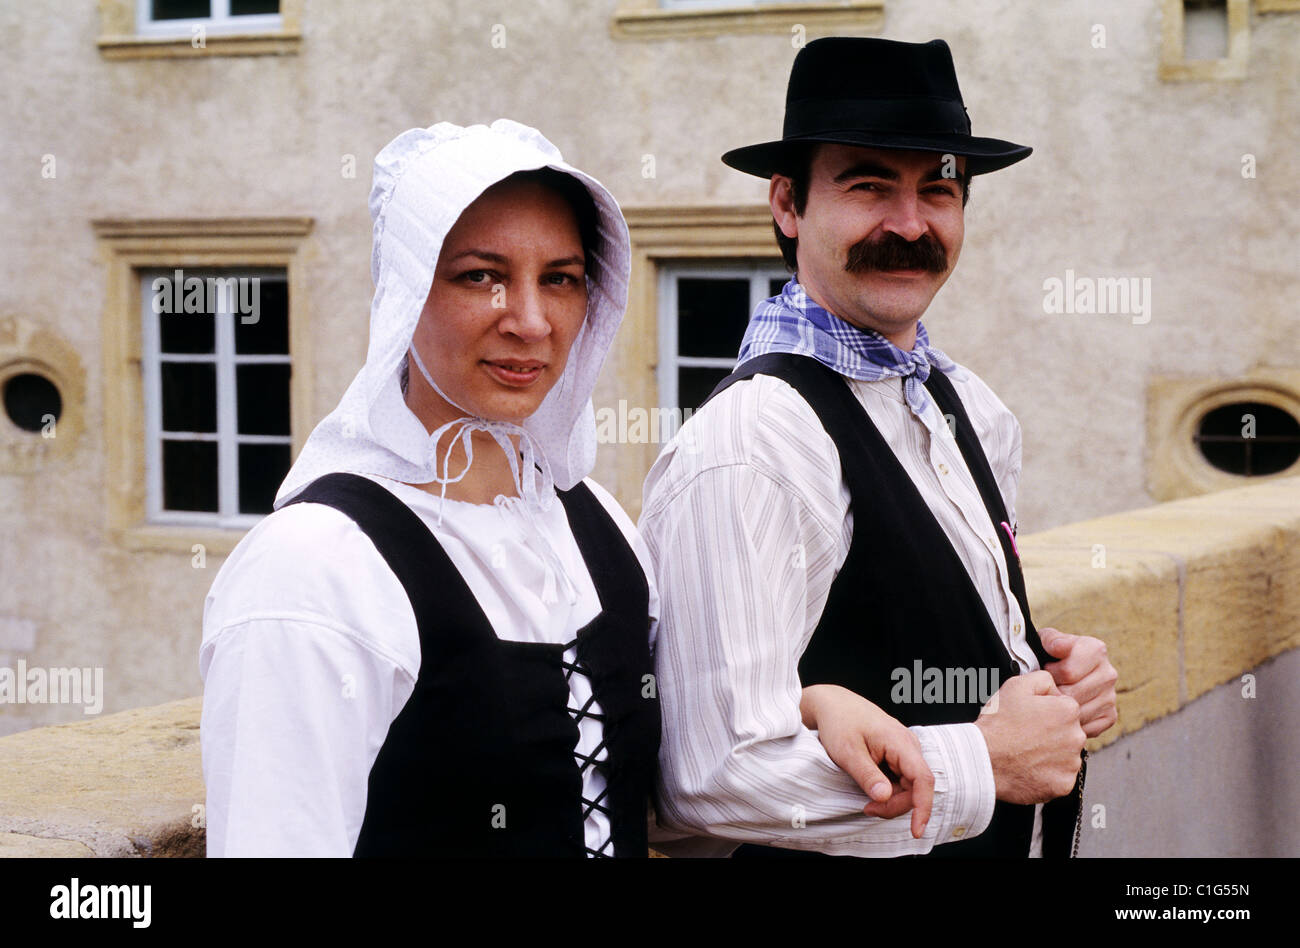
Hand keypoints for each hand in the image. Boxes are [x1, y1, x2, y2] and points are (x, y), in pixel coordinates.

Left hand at [800, 684, 934, 838]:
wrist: (833, 704)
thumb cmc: (839, 723)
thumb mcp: (847, 752)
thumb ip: (867, 776)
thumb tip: (885, 798)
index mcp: (900, 742)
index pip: (923, 779)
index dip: (923, 807)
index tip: (916, 830)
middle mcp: (908, 745)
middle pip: (915, 788)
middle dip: (894, 805)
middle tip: (867, 809)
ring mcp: (904, 750)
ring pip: (908, 786)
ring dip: (891, 799)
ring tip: (865, 798)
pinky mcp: (898, 755)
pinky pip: (901, 780)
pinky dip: (888, 790)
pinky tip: (870, 787)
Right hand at [974, 670, 1085, 803]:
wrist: (983, 758)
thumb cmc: (998, 724)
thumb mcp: (1016, 685)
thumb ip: (1044, 679)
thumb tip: (1056, 687)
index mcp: (1068, 711)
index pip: (1066, 709)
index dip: (1047, 712)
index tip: (1032, 719)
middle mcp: (1076, 737)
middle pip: (1069, 733)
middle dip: (1052, 734)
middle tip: (1027, 736)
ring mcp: (1071, 763)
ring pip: (1066, 756)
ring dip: (1051, 754)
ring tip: (1027, 752)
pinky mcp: (1064, 784)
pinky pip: (1061, 777)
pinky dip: (1048, 774)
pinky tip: (1030, 767)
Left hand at [1038, 626, 1118, 737]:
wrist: (1062, 674)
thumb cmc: (1050, 656)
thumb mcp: (1046, 641)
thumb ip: (1050, 639)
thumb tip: (1057, 647)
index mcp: (1095, 650)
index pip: (1068, 672)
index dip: (1050, 673)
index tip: (1046, 670)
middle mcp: (1108, 673)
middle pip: (1072, 694)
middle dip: (1053, 693)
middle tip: (1045, 689)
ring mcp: (1110, 696)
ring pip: (1078, 713)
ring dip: (1059, 710)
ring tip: (1051, 700)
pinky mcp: (1110, 716)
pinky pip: (1086, 727)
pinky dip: (1070, 724)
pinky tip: (1062, 712)